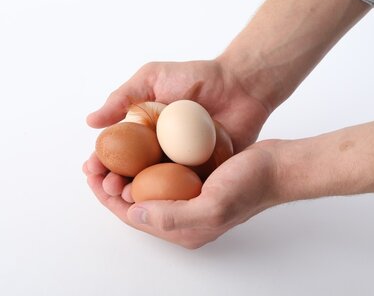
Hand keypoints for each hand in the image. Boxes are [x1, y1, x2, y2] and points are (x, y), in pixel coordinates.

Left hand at [84, 140, 280, 248]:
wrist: (278, 166)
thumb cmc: (252, 184)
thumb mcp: (213, 205)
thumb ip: (172, 216)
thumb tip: (134, 213)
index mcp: (185, 229)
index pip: (134, 217)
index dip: (107, 196)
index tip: (92, 172)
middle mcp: (185, 217)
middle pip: (136, 204)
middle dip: (111, 184)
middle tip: (93, 162)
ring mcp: (191, 198)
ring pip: (147, 188)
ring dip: (126, 173)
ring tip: (109, 155)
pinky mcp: (198, 181)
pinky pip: (163, 174)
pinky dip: (145, 163)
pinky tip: (138, 147)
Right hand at [85, 60, 271, 200]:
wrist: (241, 85)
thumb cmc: (198, 76)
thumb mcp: (154, 77)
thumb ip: (124, 96)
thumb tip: (91, 121)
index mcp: (145, 131)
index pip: (118, 151)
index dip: (102, 162)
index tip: (92, 169)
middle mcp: (161, 150)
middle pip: (133, 174)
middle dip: (116, 183)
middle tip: (110, 187)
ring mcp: (182, 163)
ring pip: (156, 187)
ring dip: (140, 196)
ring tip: (127, 197)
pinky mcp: (204, 172)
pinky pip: (185, 188)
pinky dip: (173, 198)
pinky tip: (160, 203)